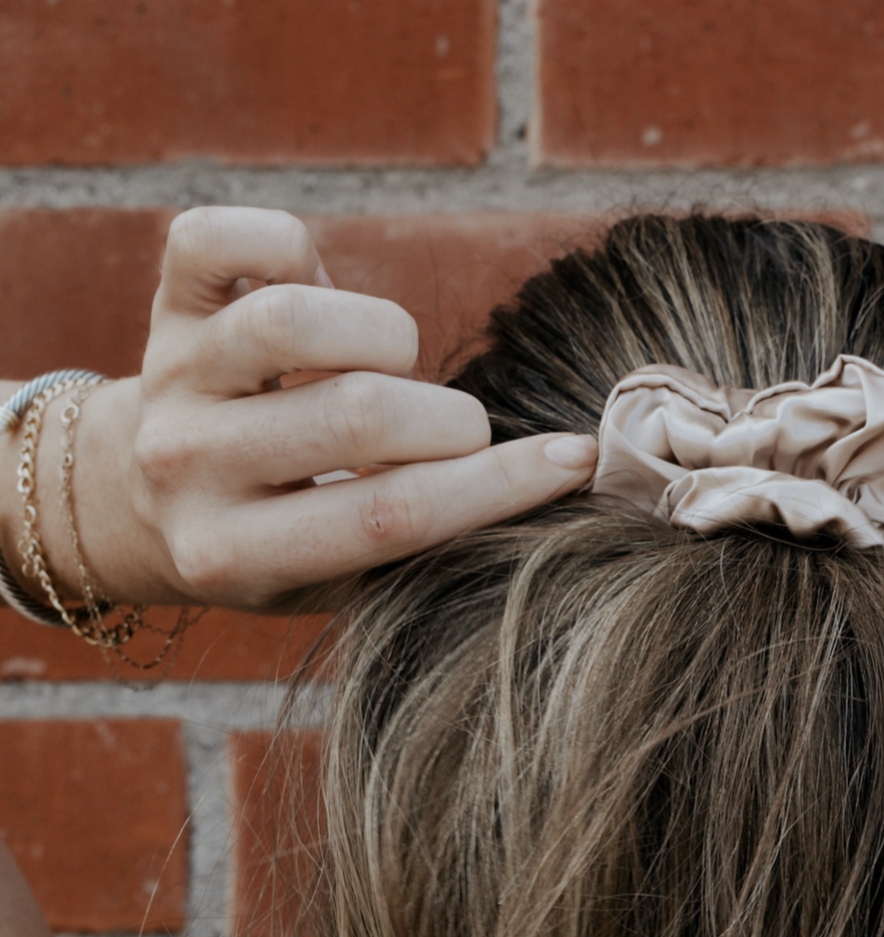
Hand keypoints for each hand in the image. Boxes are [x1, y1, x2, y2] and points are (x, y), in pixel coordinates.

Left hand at [56, 207, 597, 611]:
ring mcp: (172, 376)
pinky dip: (291, 244)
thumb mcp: (332, 579)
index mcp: (236, 554)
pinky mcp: (166, 301)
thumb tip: (544, 475)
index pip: (391, 515)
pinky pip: (231, 235)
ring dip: (386, 337)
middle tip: (454, 433)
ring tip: (387, 368)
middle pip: (361, 412)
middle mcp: (189, 466)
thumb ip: (415, 544)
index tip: (575, 458)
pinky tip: (317, 286)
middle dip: (450, 419)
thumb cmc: (271, 543)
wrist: (133, 500)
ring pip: (303, 319)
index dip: (498, 484)